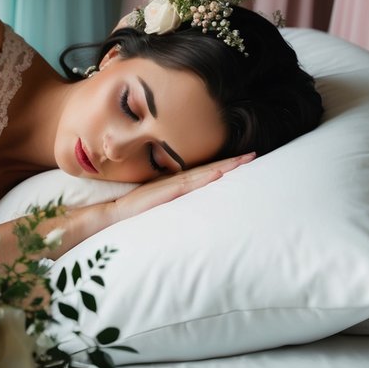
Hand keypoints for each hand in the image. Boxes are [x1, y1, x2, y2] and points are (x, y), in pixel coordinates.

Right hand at [103, 152, 255, 225]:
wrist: (115, 213)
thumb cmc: (134, 211)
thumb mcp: (160, 204)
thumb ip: (174, 200)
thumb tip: (191, 206)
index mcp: (176, 183)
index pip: (205, 171)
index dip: (224, 165)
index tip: (243, 159)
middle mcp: (177, 181)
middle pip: (210, 168)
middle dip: (232, 162)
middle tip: (253, 154)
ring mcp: (173, 185)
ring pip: (205, 173)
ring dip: (225, 166)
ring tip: (244, 160)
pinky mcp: (167, 193)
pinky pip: (190, 184)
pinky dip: (205, 177)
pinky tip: (219, 173)